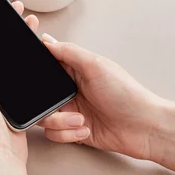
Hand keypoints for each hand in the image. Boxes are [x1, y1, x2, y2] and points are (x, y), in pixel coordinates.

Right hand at [39, 34, 164, 160]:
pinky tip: (85, 130)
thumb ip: (69, 52)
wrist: (144, 128)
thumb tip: (47, 40)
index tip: (30, 71)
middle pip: (38, 95)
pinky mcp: (72, 131)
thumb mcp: (96, 66)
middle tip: (62, 104)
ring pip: (44, 117)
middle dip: (46, 104)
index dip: (36, 66)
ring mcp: (70, 111)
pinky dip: (68, 134)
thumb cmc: (127, 94)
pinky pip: (53, 134)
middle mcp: (69, 90)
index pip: (46, 65)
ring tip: (80, 120)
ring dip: (60, 122)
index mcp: (74, 71)